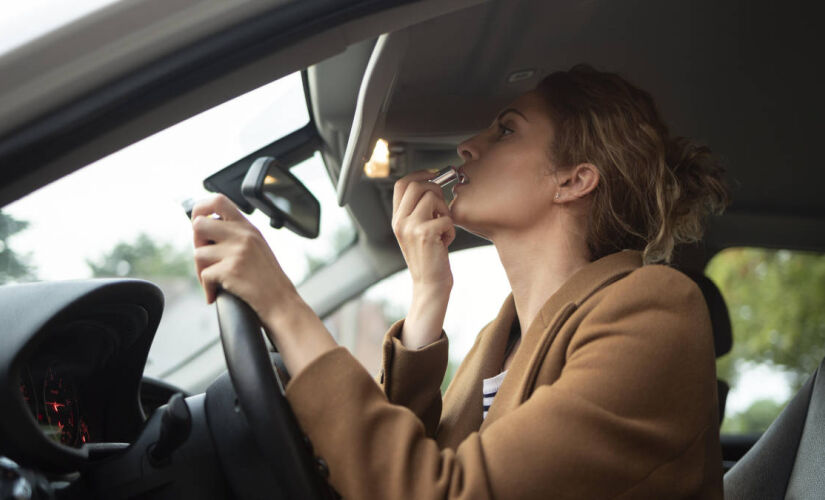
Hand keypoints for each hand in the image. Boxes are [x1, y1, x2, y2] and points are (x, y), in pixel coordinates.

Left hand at [190, 194, 336, 375]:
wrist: (282, 303)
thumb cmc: (268, 280)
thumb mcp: (257, 248)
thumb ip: (236, 235)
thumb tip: (203, 229)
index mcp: (249, 228)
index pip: (218, 200)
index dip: (200, 208)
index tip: (197, 220)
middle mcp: (243, 235)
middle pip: (199, 224)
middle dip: (197, 242)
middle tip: (206, 258)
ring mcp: (237, 252)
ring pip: (198, 253)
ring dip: (201, 271)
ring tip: (213, 281)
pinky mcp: (231, 270)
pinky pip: (204, 275)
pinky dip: (208, 289)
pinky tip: (216, 294)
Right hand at [392, 171, 455, 347]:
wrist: (430, 285)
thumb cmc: (430, 258)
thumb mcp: (417, 231)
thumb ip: (419, 210)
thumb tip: (435, 183)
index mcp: (397, 219)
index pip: (402, 183)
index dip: (420, 174)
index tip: (434, 176)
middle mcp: (399, 221)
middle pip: (417, 184)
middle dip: (436, 189)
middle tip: (443, 207)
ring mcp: (410, 227)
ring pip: (433, 197)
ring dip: (445, 211)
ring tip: (443, 228)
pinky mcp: (425, 234)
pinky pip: (446, 218)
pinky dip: (451, 229)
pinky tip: (445, 242)